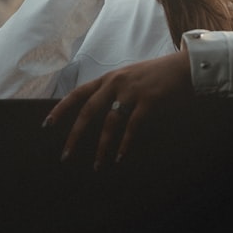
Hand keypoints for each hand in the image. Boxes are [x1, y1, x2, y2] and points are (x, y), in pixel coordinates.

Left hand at [43, 51, 192, 169]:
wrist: (185, 68)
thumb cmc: (158, 76)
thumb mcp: (131, 77)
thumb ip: (115, 90)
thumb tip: (100, 111)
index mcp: (110, 78)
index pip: (78, 93)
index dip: (61, 109)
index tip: (47, 125)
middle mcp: (116, 83)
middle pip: (88, 110)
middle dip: (75, 134)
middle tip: (65, 155)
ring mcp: (132, 91)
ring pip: (109, 123)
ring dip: (102, 147)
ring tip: (97, 165)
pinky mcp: (148, 101)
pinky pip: (132, 127)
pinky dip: (124, 145)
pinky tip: (120, 158)